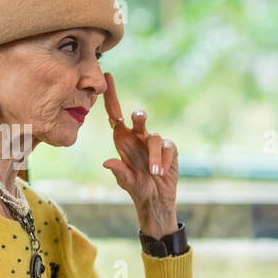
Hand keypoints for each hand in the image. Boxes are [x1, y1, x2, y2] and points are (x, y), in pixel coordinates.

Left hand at [101, 72, 179, 234]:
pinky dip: (164, 160)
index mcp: (123, 140)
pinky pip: (168, 148)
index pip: (115, 115)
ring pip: (155, 138)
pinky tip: (161, 172)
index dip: (111, 97)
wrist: (156, 199)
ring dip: (154, 156)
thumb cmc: (137, 187)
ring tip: (154, 172)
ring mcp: (154, 143)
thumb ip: (118, 172)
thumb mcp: (126, 182)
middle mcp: (138, 138)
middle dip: (139, 116)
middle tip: (139, 116)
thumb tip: (107, 162)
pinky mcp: (169, 150)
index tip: (107, 78)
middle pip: (138, 119)